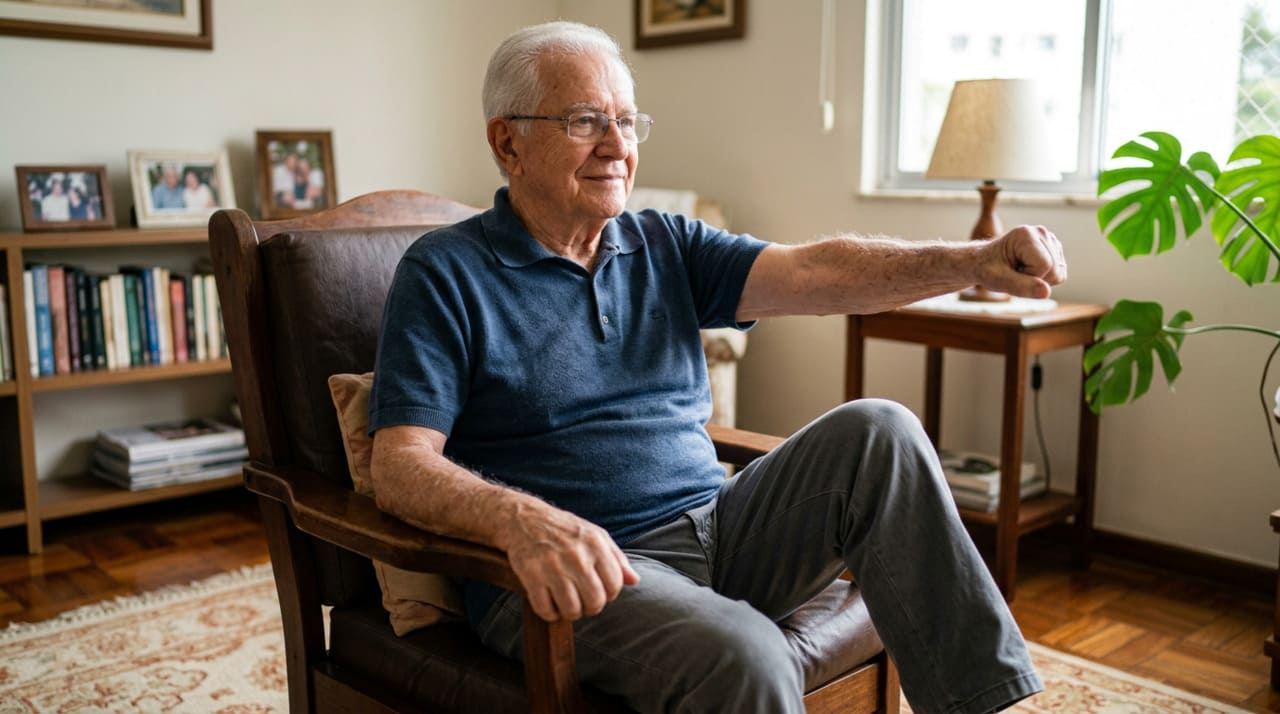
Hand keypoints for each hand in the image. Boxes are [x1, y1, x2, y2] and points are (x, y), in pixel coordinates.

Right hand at [499, 504, 639, 621]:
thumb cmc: (564, 529)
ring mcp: (552, 567)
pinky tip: (550, 604)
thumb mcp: (595, 535)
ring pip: (571, 609)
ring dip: (570, 613)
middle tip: (584, 602)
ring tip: (567, 604)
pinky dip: (550, 614)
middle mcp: (576, 556)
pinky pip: (545, 610)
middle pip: (594, 601)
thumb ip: (617, 558)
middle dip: (591, 608)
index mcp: (595, 545)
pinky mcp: (531, 576)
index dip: (609, 596)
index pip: (614, 585)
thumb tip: (634, 581)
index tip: (600, 592)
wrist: (524, 519)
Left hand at [977, 225, 1066, 298]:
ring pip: (1059, 274)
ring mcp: (1050, 240)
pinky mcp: (1054, 249)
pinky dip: (1044, 278)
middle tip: (1014, 272)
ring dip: (1040, 280)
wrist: (984, 261)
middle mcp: (1041, 232)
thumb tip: (1046, 292)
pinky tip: (1028, 270)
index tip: (1010, 272)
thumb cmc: (987, 269)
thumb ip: (1021, 286)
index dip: (1029, 277)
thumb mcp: (997, 280)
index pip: (1045, 266)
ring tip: (1020, 270)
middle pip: (1055, 271)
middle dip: (1035, 279)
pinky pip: (1059, 275)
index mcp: (1026, 234)